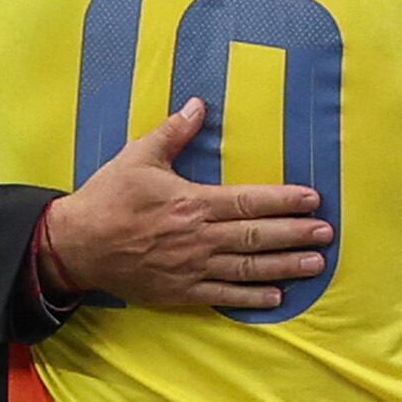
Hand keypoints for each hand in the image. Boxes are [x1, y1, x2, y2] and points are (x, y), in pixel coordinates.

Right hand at [40, 98, 329, 311]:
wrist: (75, 246)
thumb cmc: (107, 198)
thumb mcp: (138, 157)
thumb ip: (173, 132)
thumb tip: (198, 104)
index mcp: (193, 202)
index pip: (249, 201)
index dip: (284, 200)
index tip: (313, 199)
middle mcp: (199, 238)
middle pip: (257, 237)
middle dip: (295, 234)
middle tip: (326, 233)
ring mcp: (191, 268)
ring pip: (247, 269)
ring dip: (284, 266)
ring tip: (314, 264)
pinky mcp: (180, 292)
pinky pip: (223, 297)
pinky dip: (251, 297)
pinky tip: (276, 297)